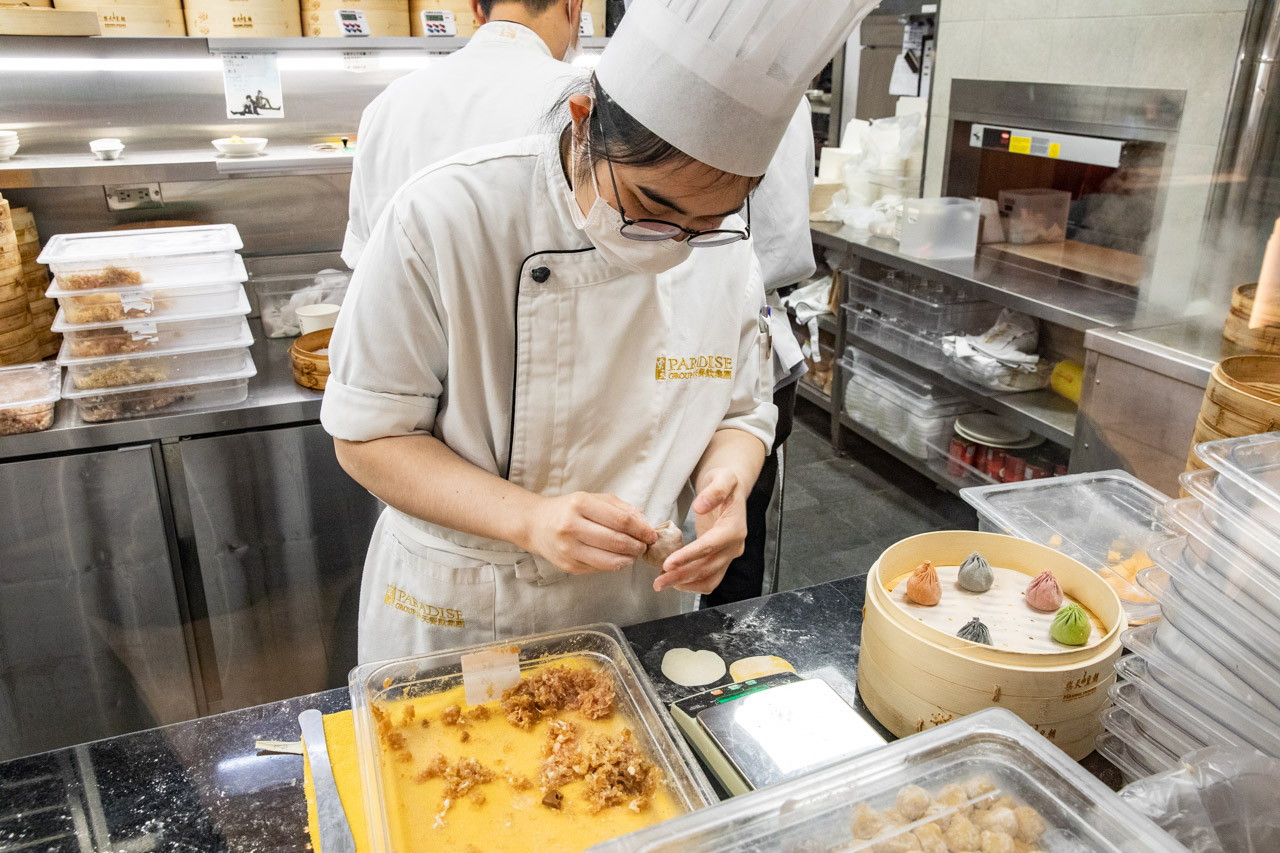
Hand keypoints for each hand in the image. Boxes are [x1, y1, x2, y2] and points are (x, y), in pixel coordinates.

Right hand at [524, 492, 655, 574]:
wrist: (536, 525)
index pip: (620, 520)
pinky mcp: (569, 566)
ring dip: (629, 558)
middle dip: (637, 545)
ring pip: (610, 561)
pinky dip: (614, 565)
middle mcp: (572, 527)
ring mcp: (569, 549)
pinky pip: (600, 569)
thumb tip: (644, 521)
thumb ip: (619, 508)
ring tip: (634, 553)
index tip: (651, 534)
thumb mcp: (592, 499)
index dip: (641, 529)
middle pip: (617, 541)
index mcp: (580, 504)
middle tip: (644, 545)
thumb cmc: (568, 509)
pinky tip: (618, 558)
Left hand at [654, 468, 746, 593]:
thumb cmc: (725, 482)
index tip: (668, 563)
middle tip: (658, 581)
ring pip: (709, 578)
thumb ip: (714, 491)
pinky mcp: (721, 558)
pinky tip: (674, 579)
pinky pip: (709, 578)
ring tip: (662, 583)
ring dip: (686, 583)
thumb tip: (700, 506)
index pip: (709, 546)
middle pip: (707, 567)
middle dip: (681, 576)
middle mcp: (734, 546)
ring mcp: (728, 555)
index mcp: (734, 528)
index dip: (688, 556)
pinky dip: (692, 583)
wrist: (732, 489)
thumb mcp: (722, 477)